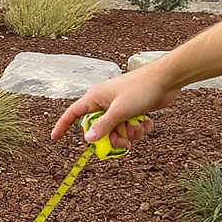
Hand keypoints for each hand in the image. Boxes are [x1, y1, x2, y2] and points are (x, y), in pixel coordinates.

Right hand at [50, 66, 176, 148]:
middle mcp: (104, 103)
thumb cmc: (141, 88)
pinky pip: (129, 128)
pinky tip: (147, 122)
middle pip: (98, 129)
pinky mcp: (132, 111)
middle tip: (124, 142)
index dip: (62, 126)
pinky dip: (139, 129)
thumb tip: (87, 139)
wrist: (167, 78)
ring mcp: (118, 107)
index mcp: (95, 98)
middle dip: (112, 138)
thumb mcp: (120, 110)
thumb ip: (103, 126)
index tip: (55, 138)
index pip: (72, 113)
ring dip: (129, 134)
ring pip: (116, 131)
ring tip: (139, 126)